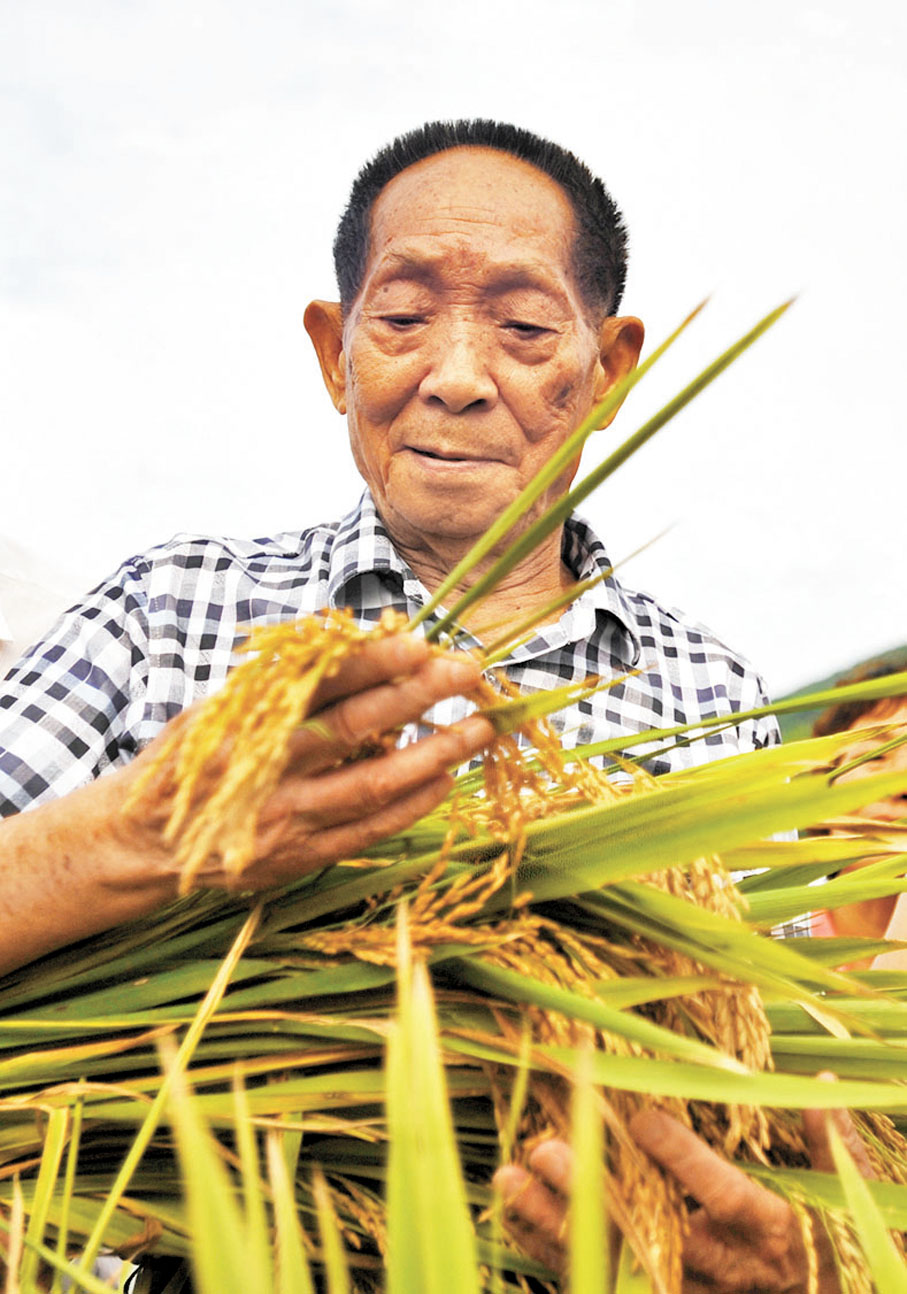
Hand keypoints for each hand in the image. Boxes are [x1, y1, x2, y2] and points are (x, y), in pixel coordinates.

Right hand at [114, 634, 494, 891]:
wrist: (144, 844)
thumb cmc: (190, 762)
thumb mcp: (218, 710)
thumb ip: (279, 685)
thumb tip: (352, 646)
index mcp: (244, 722)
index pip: (318, 682)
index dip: (372, 660)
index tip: (420, 640)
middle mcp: (266, 769)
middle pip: (354, 728)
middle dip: (416, 696)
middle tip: (466, 672)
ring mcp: (286, 818)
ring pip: (373, 785)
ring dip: (434, 755)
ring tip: (478, 728)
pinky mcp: (300, 857)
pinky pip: (369, 830)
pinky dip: (412, 804)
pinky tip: (446, 780)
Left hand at [494, 1087, 874, 1291]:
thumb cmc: (830, 1248)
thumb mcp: (843, 1198)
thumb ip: (830, 1142)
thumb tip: (817, 1077)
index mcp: (769, 1233)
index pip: (724, 1198)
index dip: (685, 1162)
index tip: (643, 1119)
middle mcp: (721, 1268)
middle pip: (649, 1232)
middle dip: (594, 1193)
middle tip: (546, 1149)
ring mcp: (683, 1289)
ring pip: (612, 1259)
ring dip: (555, 1222)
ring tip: (508, 1177)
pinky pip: (598, 1277)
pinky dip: (550, 1248)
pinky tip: (511, 1211)